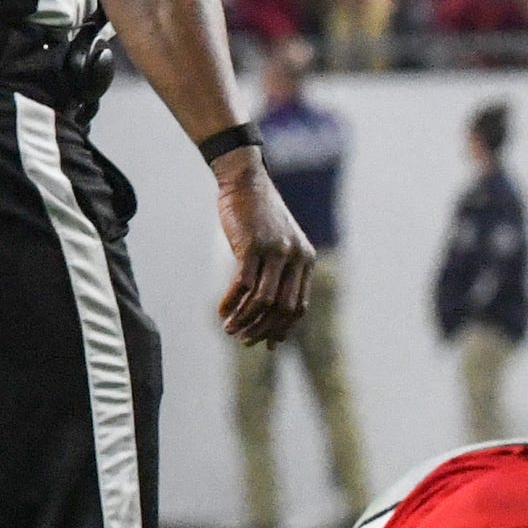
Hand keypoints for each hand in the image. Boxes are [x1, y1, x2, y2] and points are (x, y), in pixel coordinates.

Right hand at [215, 155, 314, 343]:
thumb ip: (279, 275)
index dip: (282, 329)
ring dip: (245, 320)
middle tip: (243, 340)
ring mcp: (276, 251)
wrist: (246, 183)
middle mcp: (296, 257)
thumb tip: (272, 309)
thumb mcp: (277, 247)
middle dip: (262, 329)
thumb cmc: (258, 218)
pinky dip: (231, 303)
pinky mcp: (253, 246)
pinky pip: (243, 285)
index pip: (298, 306)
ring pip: (263, 300)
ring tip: (229, 330)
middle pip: (282, 307)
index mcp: (306, 260)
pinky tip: (221, 311)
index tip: (266, 344)